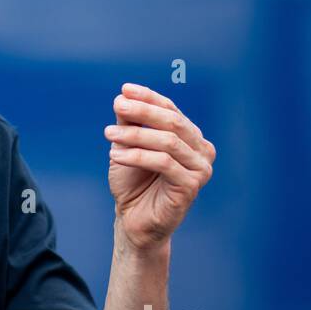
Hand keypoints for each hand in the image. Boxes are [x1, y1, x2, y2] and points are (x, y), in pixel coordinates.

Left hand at [103, 83, 214, 250]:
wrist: (134, 219)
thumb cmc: (133, 182)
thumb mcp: (128, 145)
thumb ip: (130, 123)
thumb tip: (123, 96)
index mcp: (191, 137)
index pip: (171, 109)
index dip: (148, 98)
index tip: (124, 90)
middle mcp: (202, 150)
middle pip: (173, 122)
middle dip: (143, 111)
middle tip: (117, 105)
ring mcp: (201, 168)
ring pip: (168, 142)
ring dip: (135, 135)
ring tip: (108, 134)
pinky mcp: (192, 186)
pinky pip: (163, 163)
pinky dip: (137, 156)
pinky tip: (115, 155)